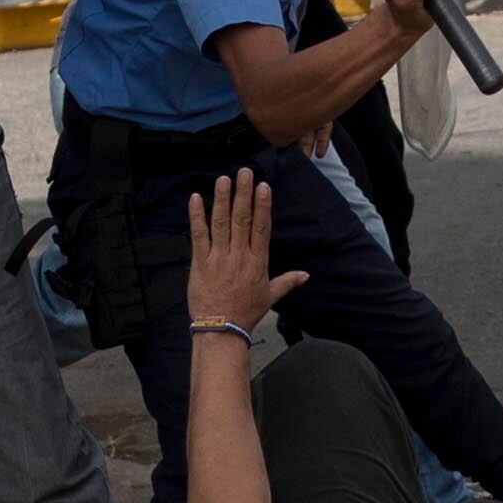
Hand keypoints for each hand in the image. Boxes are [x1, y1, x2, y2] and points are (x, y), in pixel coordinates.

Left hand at [185, 170, 306, 327]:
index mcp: (258, 262)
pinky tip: (196, 198)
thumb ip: (288, 282)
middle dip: (244, 194)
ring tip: (224, 179)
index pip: (262, 228)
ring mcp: (219, 258)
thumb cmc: (246, 313)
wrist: (221, 329)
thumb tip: (306, 275)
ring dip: (222, 199)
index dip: (263, 206)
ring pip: (222, 223)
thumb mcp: (270, 296)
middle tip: (245, 172)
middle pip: (243, 219)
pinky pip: (199, 235)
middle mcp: (240, 256)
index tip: (263, 187)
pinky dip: (197, 216)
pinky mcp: (200, 263)